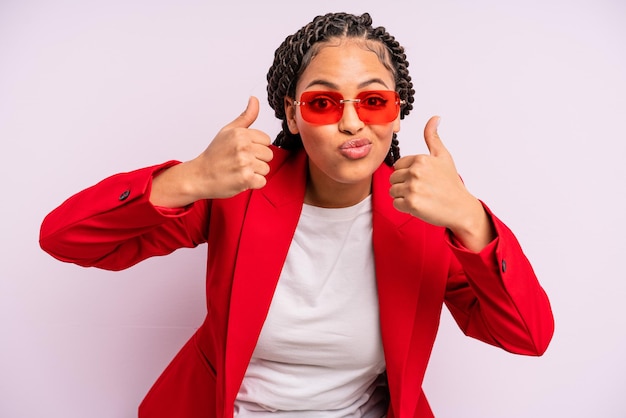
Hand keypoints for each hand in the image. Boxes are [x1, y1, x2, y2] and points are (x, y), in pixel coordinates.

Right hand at [150, 96, 272, 206]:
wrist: (199, 176)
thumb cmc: (214, 154)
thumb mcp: (228, 131)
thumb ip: (246, 117)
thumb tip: (254, 99)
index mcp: (241, 133)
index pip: (267, 140)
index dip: (256, 147)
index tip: (242, 151)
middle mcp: (243, 146)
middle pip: (269, 155)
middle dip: (257, 160)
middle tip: (240, 162)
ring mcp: (245, 163)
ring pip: (266, 169)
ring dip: (255, 173)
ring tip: (239, 171)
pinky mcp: (246, 179)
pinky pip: (262, 182)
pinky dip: (253, 184)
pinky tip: (241, 180)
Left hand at [389, 116, 493, 250]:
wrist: (460, 208)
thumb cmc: (451, 183)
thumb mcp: (443, 156)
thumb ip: (433, 137)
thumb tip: (435, 118)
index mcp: (421, 159)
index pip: (398, 165)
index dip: (407, 173)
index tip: (421, 179)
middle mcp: (416, 172)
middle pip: (393, 178)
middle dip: (403, 185)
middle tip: (421, 189)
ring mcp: (413, 188)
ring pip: (393, 191)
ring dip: (403, 196)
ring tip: (420, 197)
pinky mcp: (411, 204)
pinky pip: (395, 203)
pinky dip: (405, 207)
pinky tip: (419, 206)